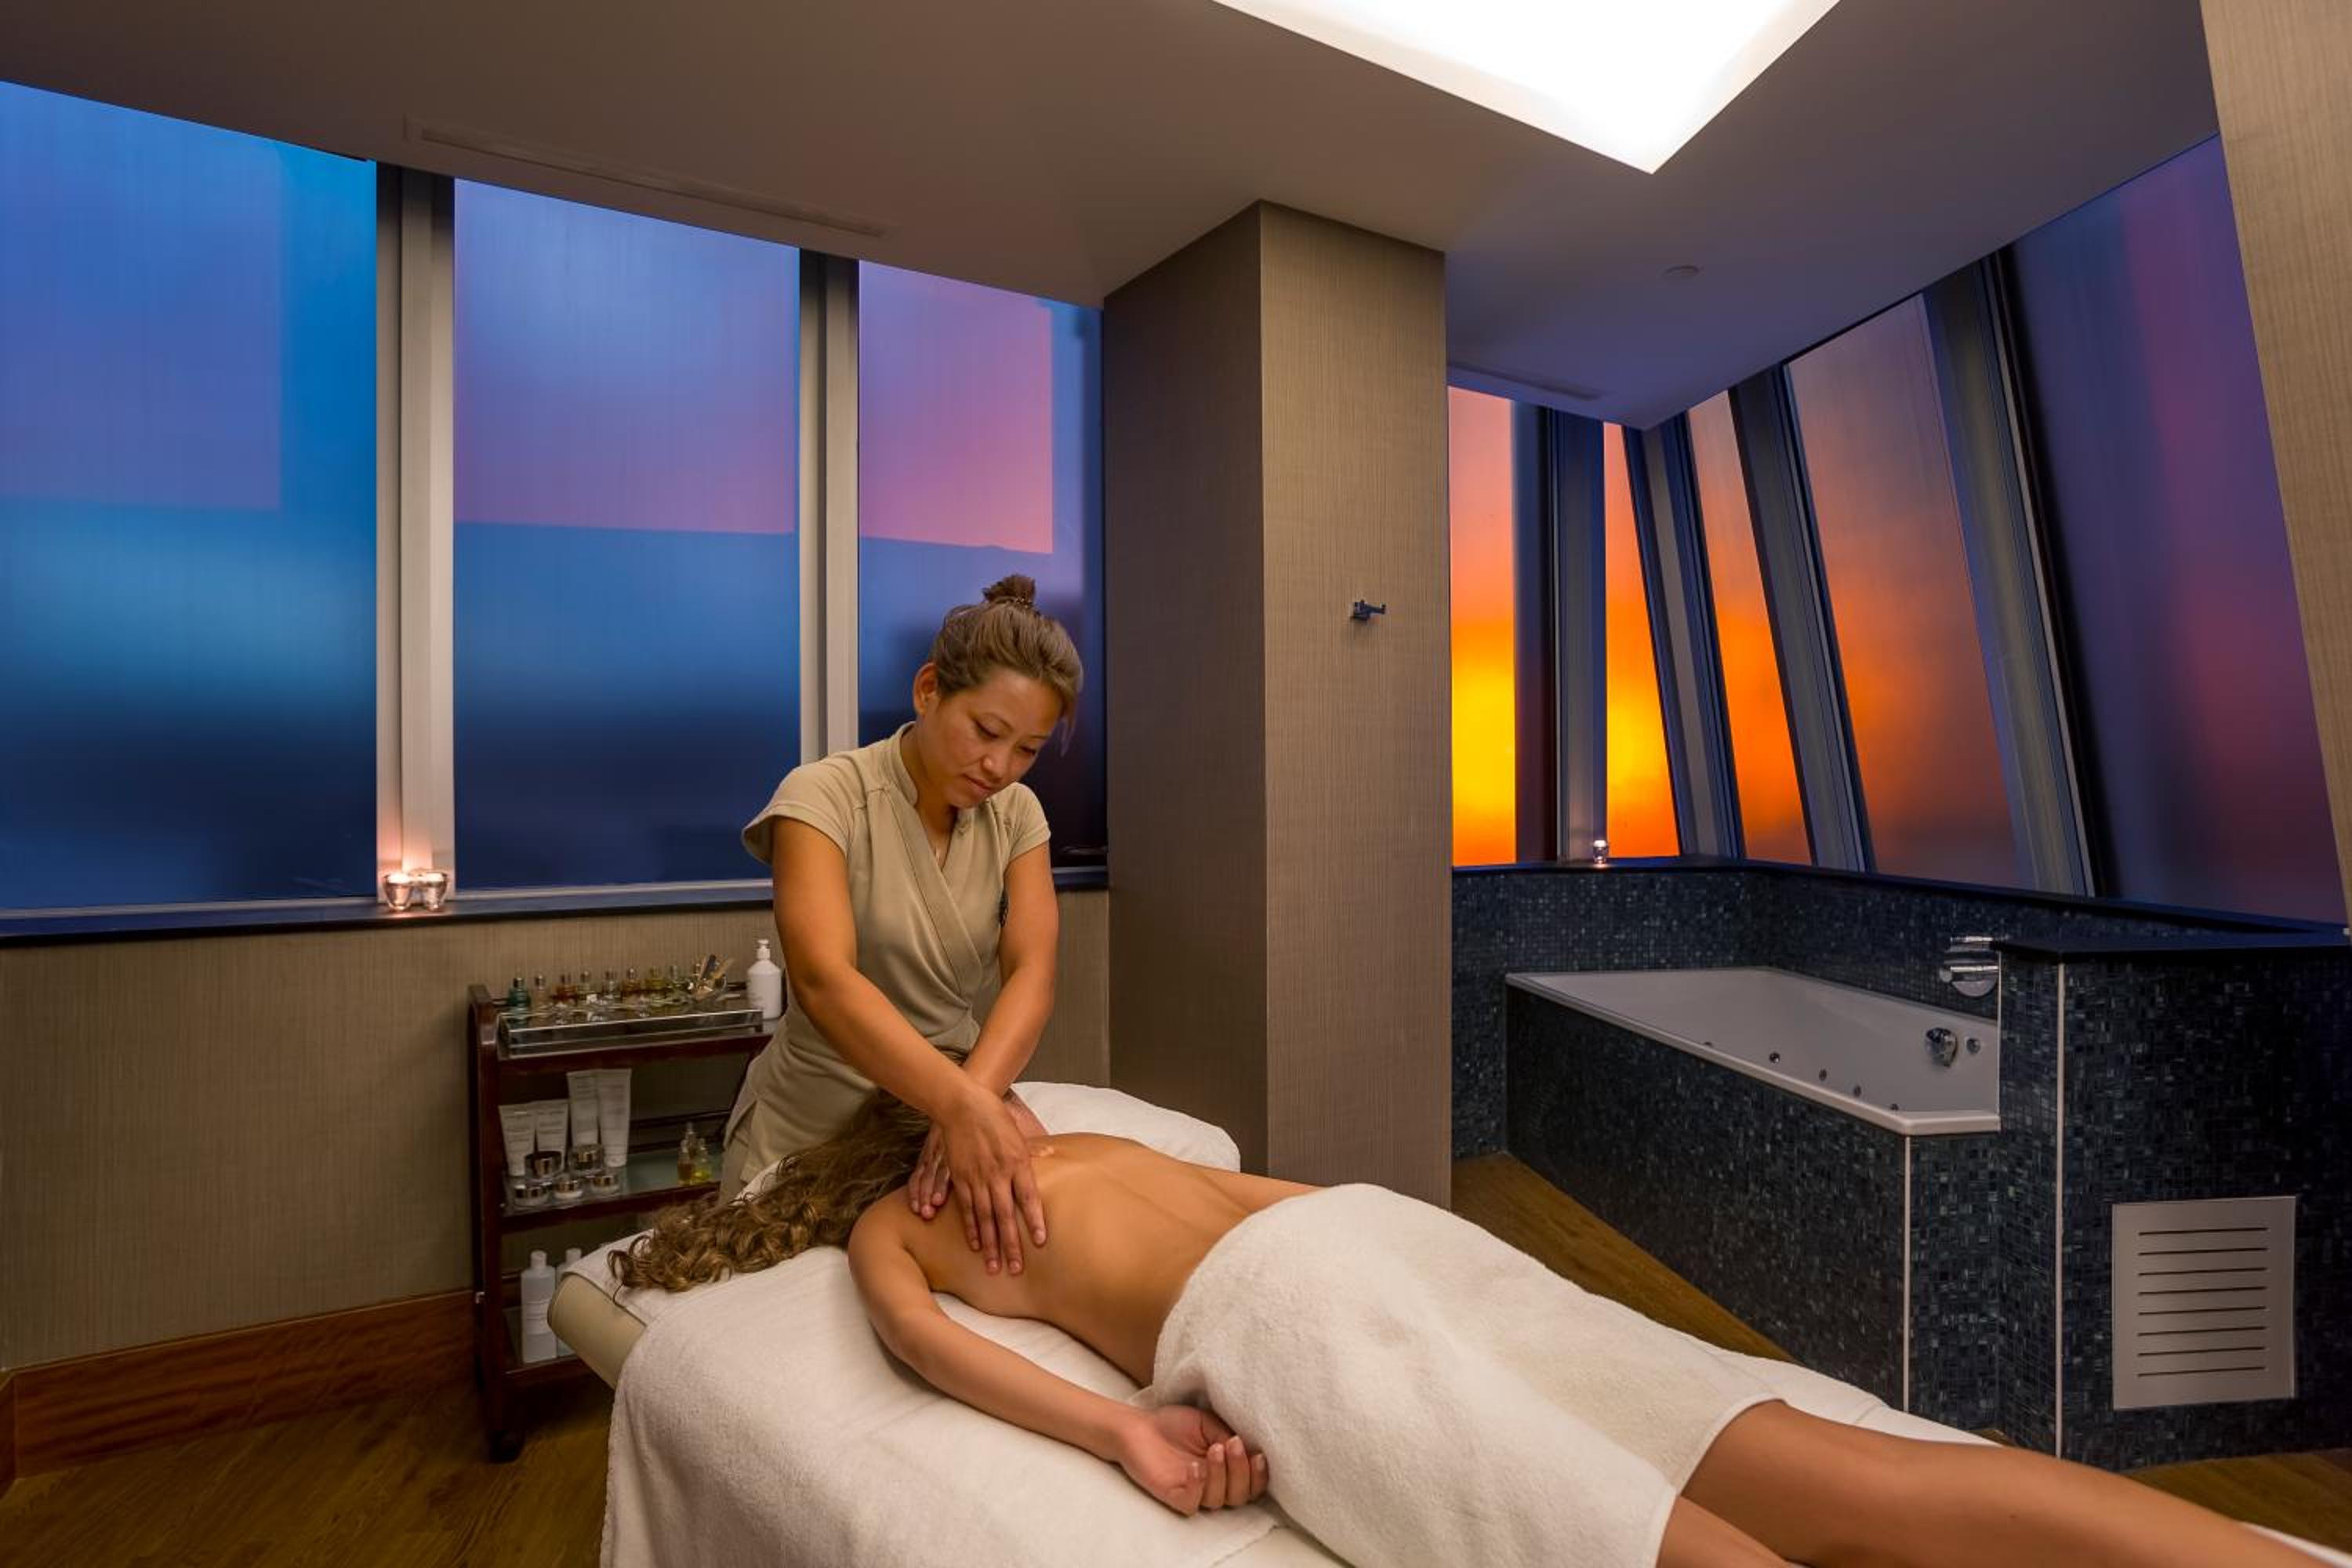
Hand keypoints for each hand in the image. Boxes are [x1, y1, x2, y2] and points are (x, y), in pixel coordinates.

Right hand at [939, 1084, 1047, 1274]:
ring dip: (991, 1244)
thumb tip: (1051, 1154)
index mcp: (1017, 1163)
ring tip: (995, 1267)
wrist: (963, 1106)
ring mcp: (978, 1178)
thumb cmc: (995, 1118)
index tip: (1040, 1241)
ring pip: (985, 1218)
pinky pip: (967, 1208)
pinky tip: (976, 1245)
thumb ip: (1032, 1151)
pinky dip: (971, 1228)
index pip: (1028, 1198)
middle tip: (1015, 1269)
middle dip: (1011, 1244)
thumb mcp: (1019, 1134)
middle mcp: (998, 1174)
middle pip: (1006, 1215)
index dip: (1034, 1220)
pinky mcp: (961, 1179)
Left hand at [1114, 1406, 1268, 1515]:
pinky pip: (1192, 1503)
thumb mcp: (1208, 1423)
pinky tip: (1194, 1467)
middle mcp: (1213, 1485)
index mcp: (1226, 1469)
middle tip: (1233, 1444)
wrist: (1139, 1426)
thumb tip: (1251, 1445)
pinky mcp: (1174, 1496)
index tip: (1258, 1454)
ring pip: (1219, 1500)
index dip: (1259, 1475)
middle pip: (1240, 1496)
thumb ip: (1228, 1436)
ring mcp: (1194, 1492)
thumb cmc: (1174, 1424)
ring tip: (1213, 1448)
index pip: (1252, 1484)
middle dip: (1241, 1472)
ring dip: (1221, 1474)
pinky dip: (1197, 1486)